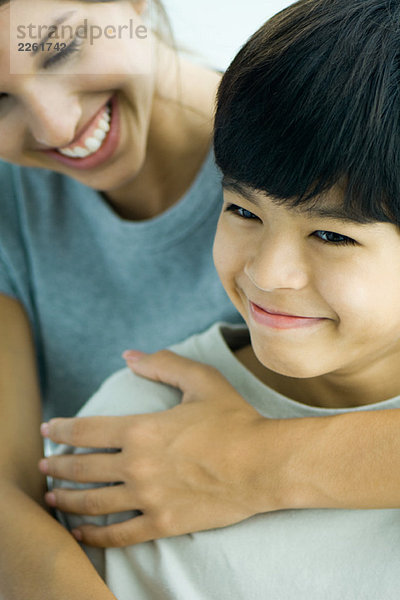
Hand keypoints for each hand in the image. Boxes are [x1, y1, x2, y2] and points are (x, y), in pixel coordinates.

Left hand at [39, 352, 285, 547]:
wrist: (263, 464)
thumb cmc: (233, 420)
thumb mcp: (201, 381)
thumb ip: (163, 364)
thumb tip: (129, 355)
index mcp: (141, 430)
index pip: (85, 431)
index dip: (60, 430)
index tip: (47, 432)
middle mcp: (136, 466)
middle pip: (82, 469)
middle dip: (57, 467)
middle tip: (44, 467)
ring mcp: (148, 499)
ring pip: (93, 503)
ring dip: (67, 501)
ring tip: (52, 499)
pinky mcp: (163, 524)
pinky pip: (119, 534)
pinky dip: (94, 536)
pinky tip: (80, 533)